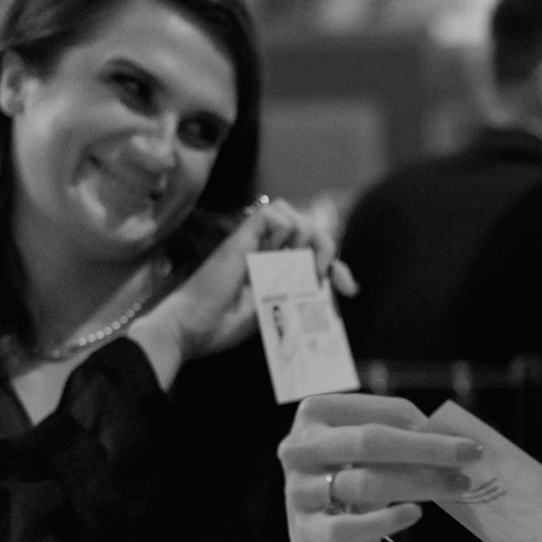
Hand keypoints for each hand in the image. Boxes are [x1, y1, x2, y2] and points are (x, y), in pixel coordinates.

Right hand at [129, 198, 360, 386]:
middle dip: (329, 249)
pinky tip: (283, 257)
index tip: (349, 288)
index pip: (312, 248)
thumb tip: (333, 284)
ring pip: (295, 215)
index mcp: (273, 265)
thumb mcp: (275, 310)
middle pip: (309, 226)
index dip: (336, 263)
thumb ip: (299, 293)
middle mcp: (265, 249)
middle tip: (325, 278)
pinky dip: (286, 230)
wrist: (192, 328)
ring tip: (303, 271)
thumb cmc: (225, 324)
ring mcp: (253, 242)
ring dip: (309, 241)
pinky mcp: (241, 238)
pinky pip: (273, 213)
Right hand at [278, 394, 481, 541]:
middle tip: (471, 456)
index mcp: (316, 412)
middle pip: (369, 442)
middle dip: (427, 449)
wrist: (320, 532)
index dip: (423, 425)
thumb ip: (403, 436)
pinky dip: (385, 521)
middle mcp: (299, 447)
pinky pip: (349, 527)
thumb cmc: (353, 474)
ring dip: (420, 484)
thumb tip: (455, 440)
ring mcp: (299, 490)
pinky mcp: (307, 531)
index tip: (465, 439)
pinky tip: (416, 513)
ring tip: (458, 486)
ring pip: (365, 484)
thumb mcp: (368, 449)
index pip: (378, 412)